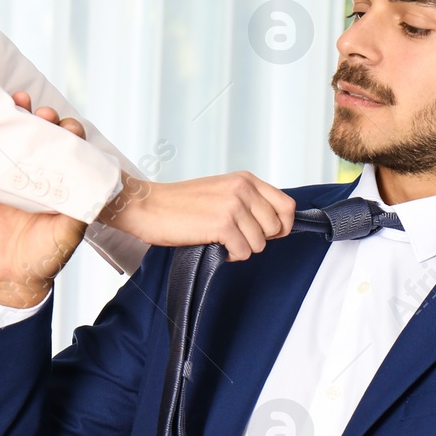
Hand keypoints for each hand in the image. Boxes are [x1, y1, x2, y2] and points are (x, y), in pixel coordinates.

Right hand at [0, 92, 88, 307]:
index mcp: (61, 184)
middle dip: (47, 122)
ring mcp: (11, 178)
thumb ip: (78, 213)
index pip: (69, 151)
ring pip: (16, 140)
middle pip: (43, 139)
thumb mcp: (68, 235)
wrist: (10, 277)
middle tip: (46, 115)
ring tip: (21, 102)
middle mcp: (38, 176)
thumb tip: (91, 190)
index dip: (72, 136)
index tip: (72, 129)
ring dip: (19, 119)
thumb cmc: (46, 257)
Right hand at [99, 171, 295, 260]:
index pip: (287, 206)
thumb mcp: (221, 191)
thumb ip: (247, 200)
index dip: (282, 226)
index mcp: (245, 179)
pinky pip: (244, 252)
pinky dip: (231, 256)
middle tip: (236, 238)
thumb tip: (273, 226)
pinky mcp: (222, 224)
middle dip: (260, 240)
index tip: (267, 234)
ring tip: (222, 241)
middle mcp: (243, 189)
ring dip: (243, 248)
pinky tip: (215, 247)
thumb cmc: (180, 204)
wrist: (148, 206)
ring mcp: (233, 206)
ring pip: (261, 243)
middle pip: (277, 228)